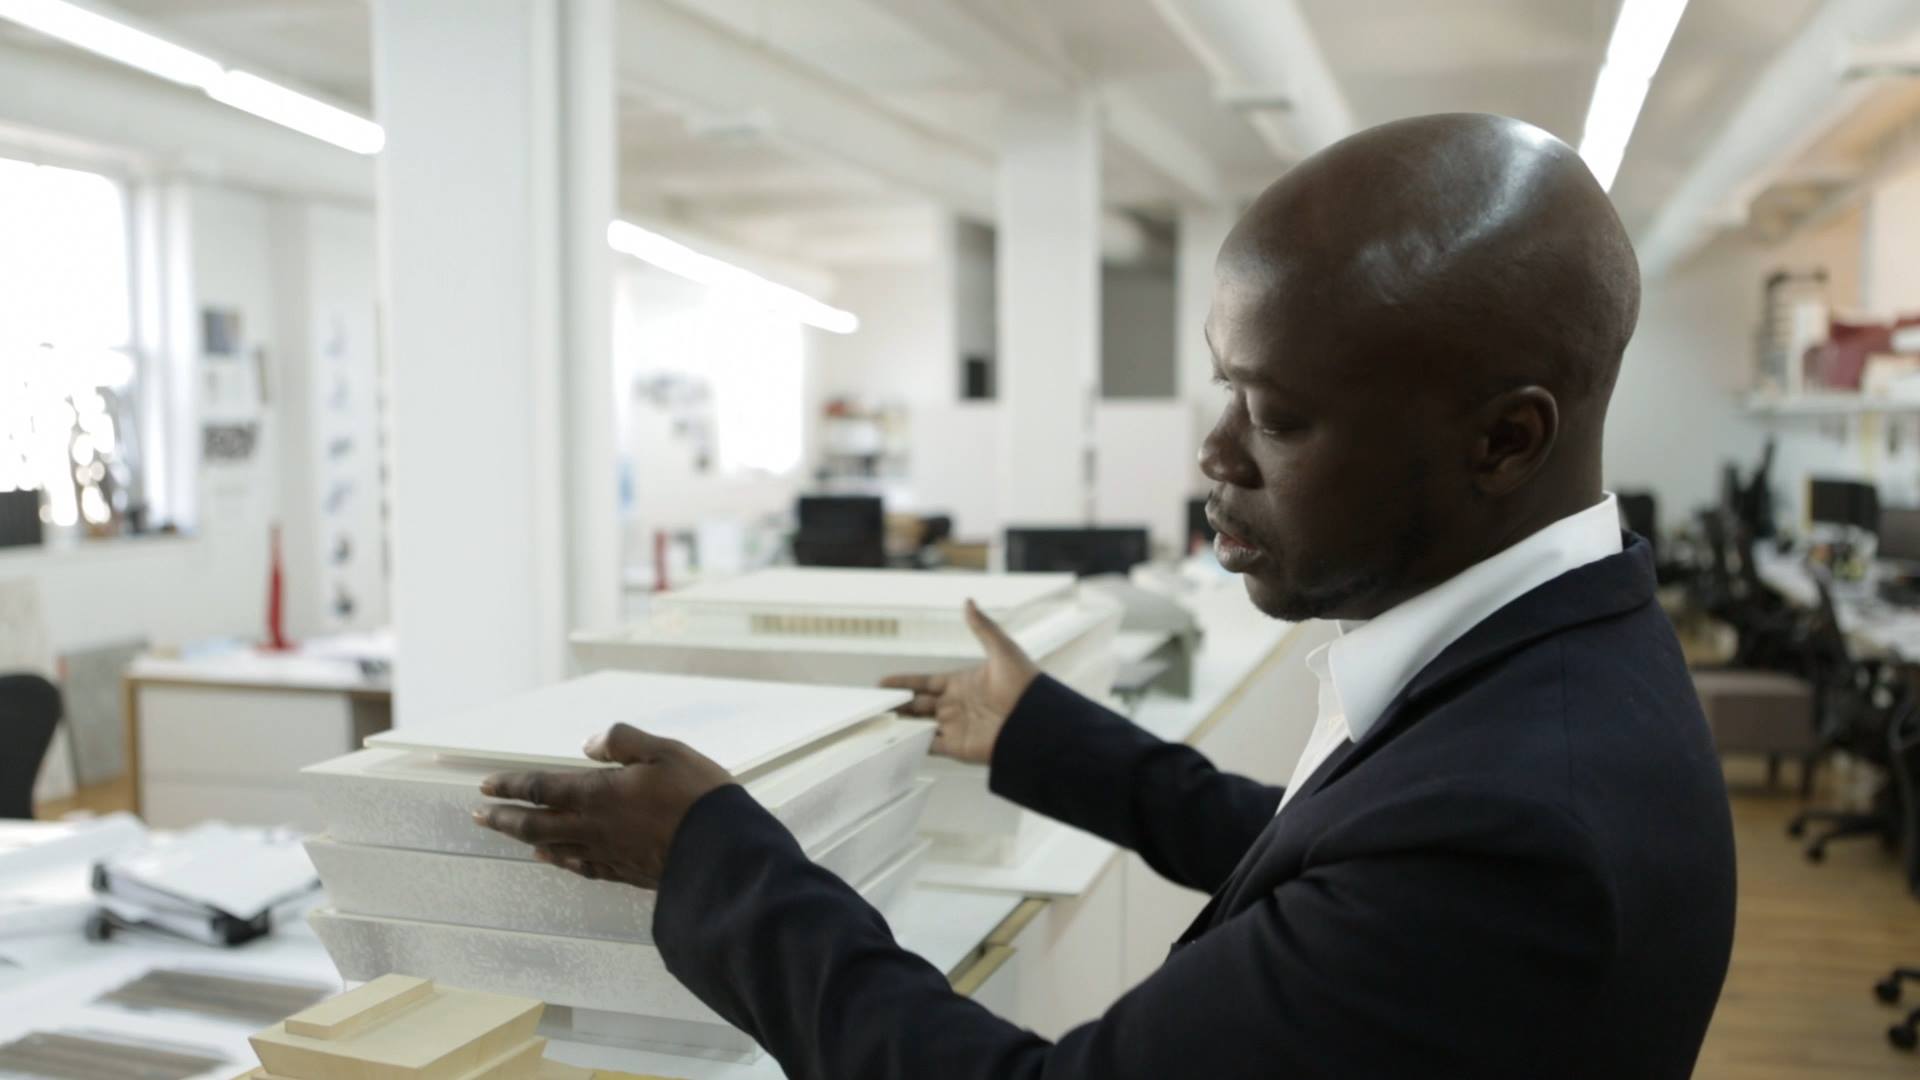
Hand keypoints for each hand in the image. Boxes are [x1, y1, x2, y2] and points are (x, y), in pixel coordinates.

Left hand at [473, 723, 733, 888]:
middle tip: (479, 816)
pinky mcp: (624, 872)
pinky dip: (560, 860)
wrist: (721, 852)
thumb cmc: (696, 796)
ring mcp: (607, 853)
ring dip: (526, 839)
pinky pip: (580, 866)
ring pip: (553, 846)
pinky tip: (555, 859)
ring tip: (510, 833)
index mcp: (598, 793)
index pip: (542, 788)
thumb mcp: (664, 751)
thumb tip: (588, 744)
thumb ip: (623, 742)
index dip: (512, 785)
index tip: (486, 786)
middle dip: (505, 817)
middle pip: (536, 823)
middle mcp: (592, 827)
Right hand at [881, 600, 1039, 764]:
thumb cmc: (1025, 684)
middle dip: (898, 704)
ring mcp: (956, 727)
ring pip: (920, 725)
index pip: (925, 683)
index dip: (904, 683)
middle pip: (918, 705)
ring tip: (879, 721)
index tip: (883, 683)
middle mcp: (956, 706)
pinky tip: (898, 741)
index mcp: (962, 683)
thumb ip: (982, 627)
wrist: (1038, 719)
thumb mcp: (1002, 649)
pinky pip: (930, 746)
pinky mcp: (959, 747)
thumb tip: (968, 601)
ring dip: (902, 724)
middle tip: (875, 703)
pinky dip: (914, 744)